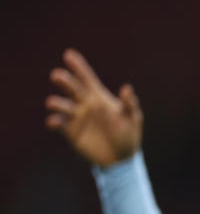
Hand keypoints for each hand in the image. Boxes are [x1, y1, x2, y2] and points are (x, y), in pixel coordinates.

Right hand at [45, 49, 142, 166]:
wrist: (121, 159)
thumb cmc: (128, 135)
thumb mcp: (132, 119)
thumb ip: (129, 105)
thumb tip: (127, 88)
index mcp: (99, 98)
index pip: (87, 78)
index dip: (78, 66)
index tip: (69, 54)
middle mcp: (85, 104)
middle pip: (71, 88)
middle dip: (64, 81)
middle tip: (58, 76)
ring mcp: (76, 117)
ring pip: (62, 104)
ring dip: (56, 102)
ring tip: (53, 103)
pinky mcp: (70, 131)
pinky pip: (59, 124)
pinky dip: (54, 121)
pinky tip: (53, 121)